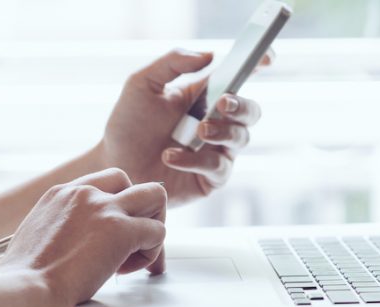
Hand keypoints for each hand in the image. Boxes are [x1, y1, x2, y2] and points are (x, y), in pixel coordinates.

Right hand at [0, 168, 166, 306]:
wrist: (23, 290)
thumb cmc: (25, 278)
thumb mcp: (38, 236)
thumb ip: (63, 227)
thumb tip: (79, 242)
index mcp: (62, 193)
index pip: (107, 181)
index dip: (118, 206)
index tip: (113, 232)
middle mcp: (85, 193)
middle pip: (134, 183)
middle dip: (142, 212)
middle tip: (135, 241)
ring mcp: (104, 209)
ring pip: (156, 197)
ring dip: (153, 226)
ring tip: (136, 254)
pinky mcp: (121, 231)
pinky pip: (158, 232)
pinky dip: (151, 255)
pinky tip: (128, 270)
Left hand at [99, 49, 270, 205]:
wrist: (114, 164)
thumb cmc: (128, 124)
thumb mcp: (142, 84)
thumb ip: (172, 63)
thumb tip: (210, 55)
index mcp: (204, 97)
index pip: (236, 78)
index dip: (257, 65)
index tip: (265, 58)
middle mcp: (216, 123)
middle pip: (250, 111)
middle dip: (241, 105)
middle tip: (222, 103)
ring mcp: (215, 151)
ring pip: (241, 139)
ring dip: (222, 132)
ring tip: (198, 130)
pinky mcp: (209, 179)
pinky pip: (218, 168)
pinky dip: (196, 161)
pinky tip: (170, 155)